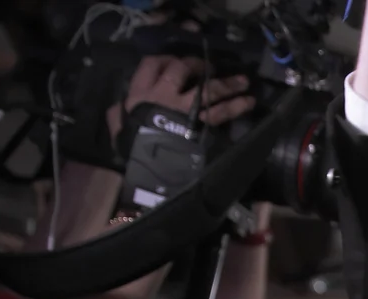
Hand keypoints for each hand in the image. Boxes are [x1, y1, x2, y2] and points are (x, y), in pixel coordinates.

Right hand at [106, 56, 253, 141]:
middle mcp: (164, 95)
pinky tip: (249, 101)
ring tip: (243, 81)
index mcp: (141, 93)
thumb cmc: (131, 147)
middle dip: (196, 64)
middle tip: (208, 66)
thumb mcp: (118, 126)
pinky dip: (236, 105)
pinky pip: (221, 112)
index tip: (174, 61)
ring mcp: (185, 109)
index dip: (165, 59)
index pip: (152, 64)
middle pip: (181, 70)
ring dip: (227, 83)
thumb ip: (119, 114)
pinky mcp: (200, 125)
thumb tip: (120, 108)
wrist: (148, 169)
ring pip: (208, 89)